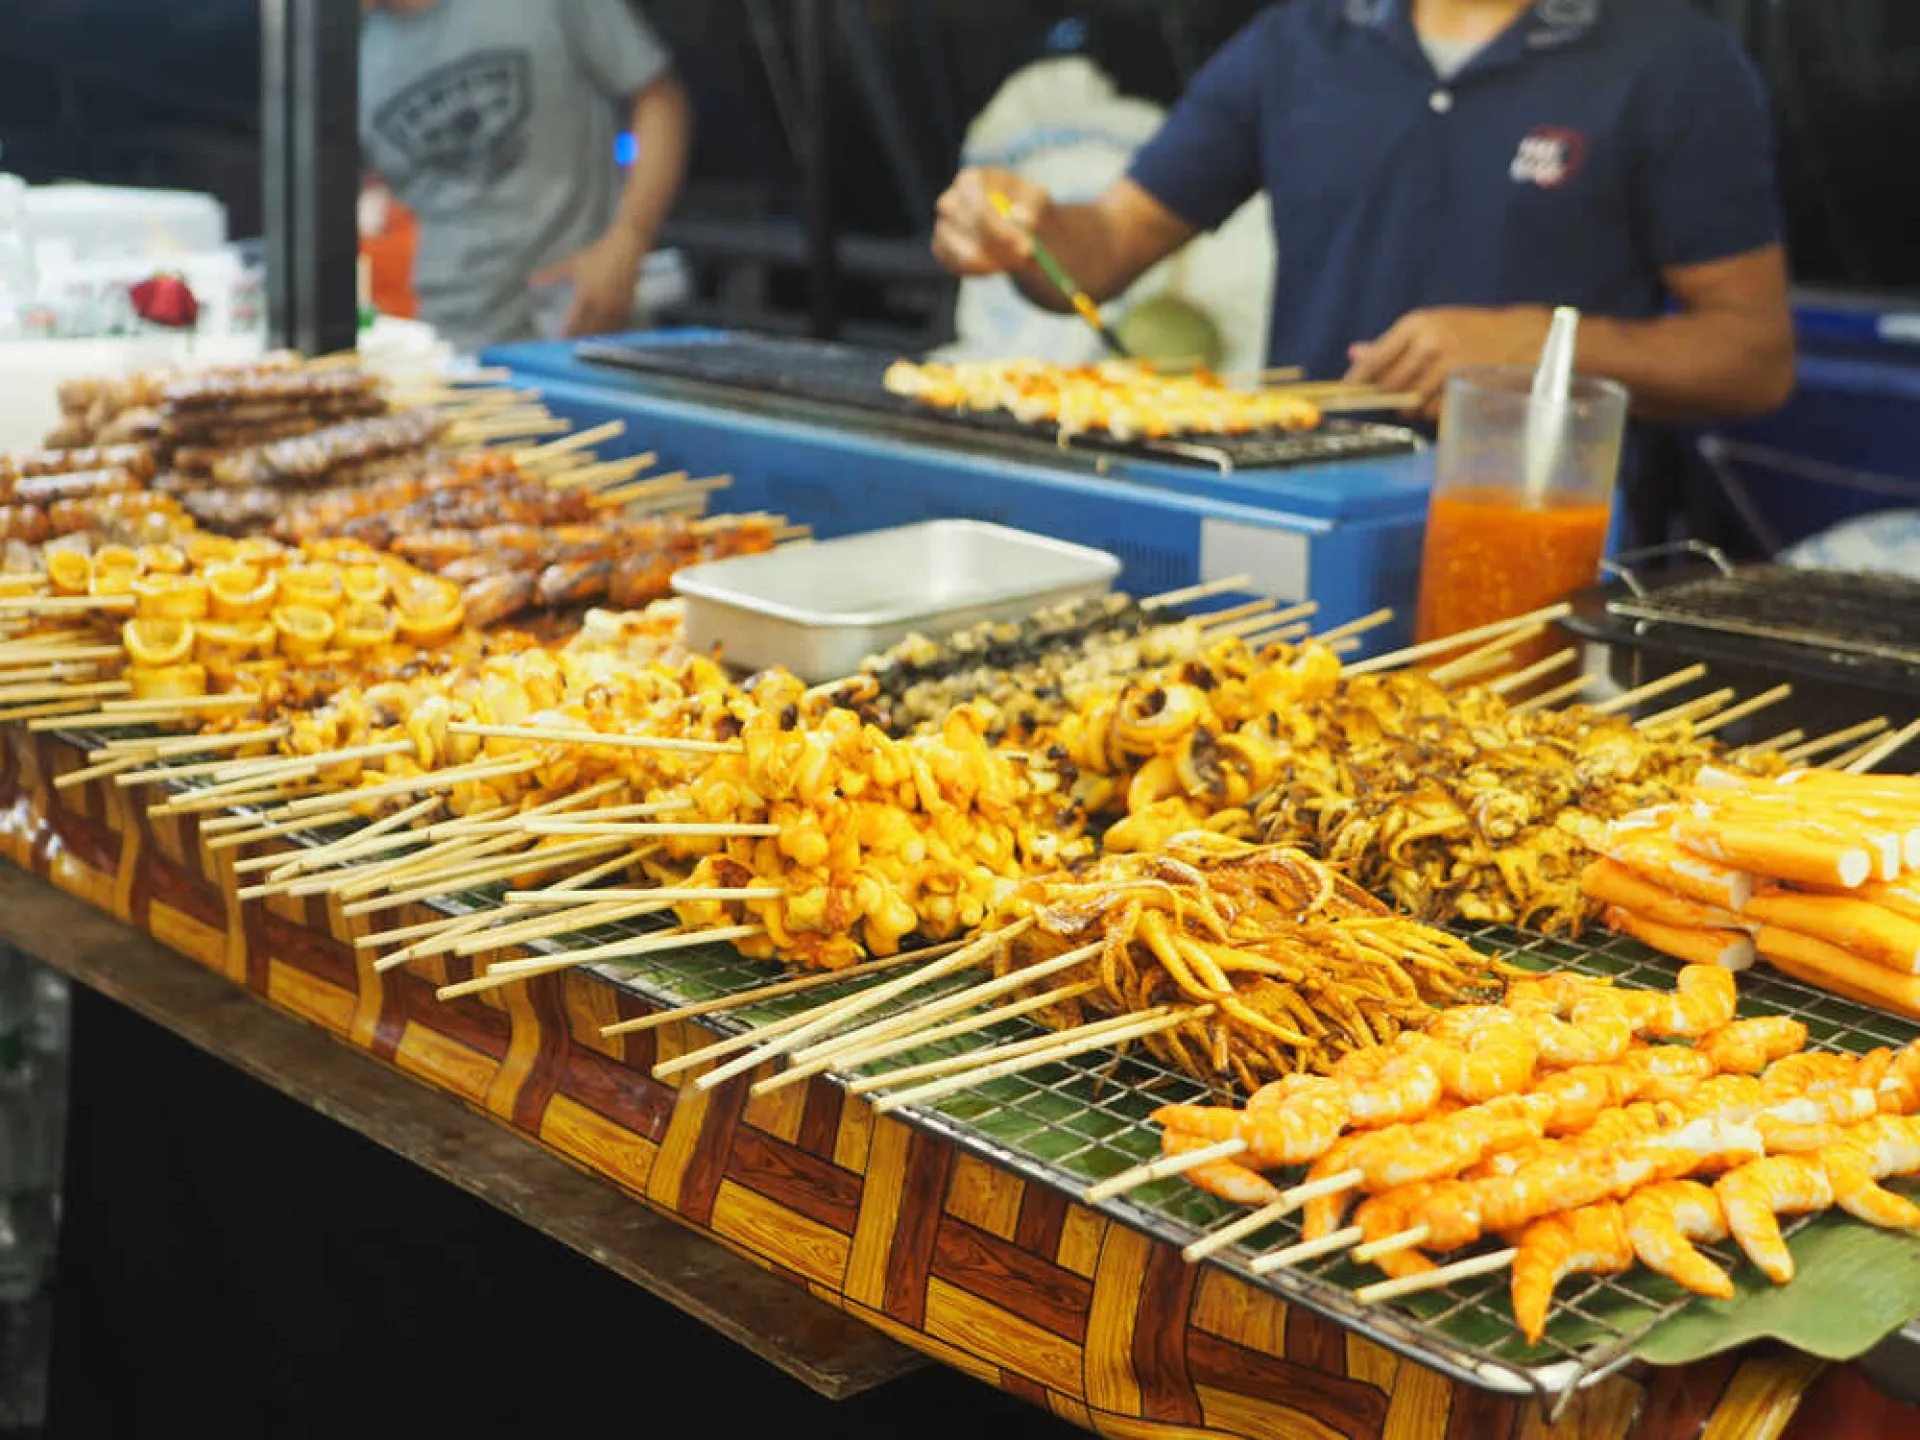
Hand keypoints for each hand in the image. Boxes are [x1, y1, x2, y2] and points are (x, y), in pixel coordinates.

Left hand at [530, 231, 644, 338]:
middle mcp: (602, 304)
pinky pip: (619, 327)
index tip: (559, 342)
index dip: (567, 334)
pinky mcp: (628, 307)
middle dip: (581, 341)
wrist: (626, 248)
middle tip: (571, 349)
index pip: (575, 321)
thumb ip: (553, 275)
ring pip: (606, 332)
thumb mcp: (573, 264)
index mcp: (587, 294)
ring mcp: (617, 307)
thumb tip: (532, 282)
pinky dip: (610, 334)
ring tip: (586, 347)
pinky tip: (604, 338)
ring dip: (596, 340)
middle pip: (590, 331)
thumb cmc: (598, 255)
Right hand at [931, 167, 1053, 277]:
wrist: (1019, 228)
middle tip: (1024, 255)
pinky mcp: (942, 250)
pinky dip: (982, 270)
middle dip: (997, 246)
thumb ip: (1033, 207)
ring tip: (1016, 259)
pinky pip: (958, 267)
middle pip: (965, 227)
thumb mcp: (1039, 202)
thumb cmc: (1028, 208)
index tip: (1023, 246)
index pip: (976, 204)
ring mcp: (943, 226)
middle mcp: (950, 201)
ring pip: (962, 252)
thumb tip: (1022, 218)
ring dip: (993, 261)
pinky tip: (999, 263)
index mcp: (971, 180)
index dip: (998, 227)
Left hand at [1345, 306, 1553, 419]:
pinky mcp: (1463, 388)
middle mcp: (1430, 343)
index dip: (1358, 380)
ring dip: (1415, 406)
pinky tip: (1447, 398)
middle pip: (1389, 387)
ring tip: (1431, 393)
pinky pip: (1434, 412)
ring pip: (1411, 403)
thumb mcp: (1434, 326)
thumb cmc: (1475, 331)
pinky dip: (1435, 412)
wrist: (1529, 337)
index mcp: (1418, 324)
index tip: (1346, 392)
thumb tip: (1353, 354)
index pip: (1375, 359)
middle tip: (1399, 396)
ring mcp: (1447, 367)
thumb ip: (1393, 344)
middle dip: (1389, 397)